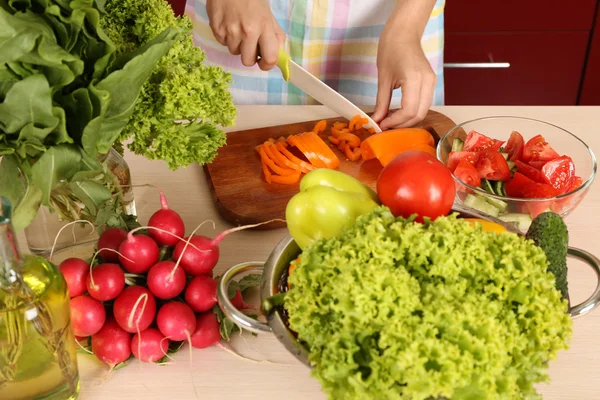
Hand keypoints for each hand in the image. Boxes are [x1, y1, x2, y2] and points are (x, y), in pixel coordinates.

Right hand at [207, 0, 285, 70]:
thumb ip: (275, 35)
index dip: (267, 65)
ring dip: (237, 45)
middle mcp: (247, 32)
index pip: (270, 58)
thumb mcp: (268, 15)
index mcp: (264, 27)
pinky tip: (228, 24)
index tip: (264, 63)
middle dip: (250, 57)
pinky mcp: (216, 29)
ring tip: (238, 28)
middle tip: (249, 46)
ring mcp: (230, 31)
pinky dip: (226, 37)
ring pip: (234, 52)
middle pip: (248, 61)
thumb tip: (278, 55)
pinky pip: (223, 43)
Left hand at [371, 0, 436, 129]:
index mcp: (415, 79)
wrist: (404, 34)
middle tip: (385, 126)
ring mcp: (432, 82)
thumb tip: (376, 120)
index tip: (382, 125)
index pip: (409, 110)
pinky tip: (398, 113)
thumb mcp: (383, 78)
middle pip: (419, 114)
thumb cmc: (391, 50)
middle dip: (402, 124)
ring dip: (407, 120)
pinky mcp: (431, 83)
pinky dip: (412, 112)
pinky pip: (424, 104)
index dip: (395, 122)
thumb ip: (381, 102)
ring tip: (390, 121)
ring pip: (423, 111)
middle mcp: (428, 82)